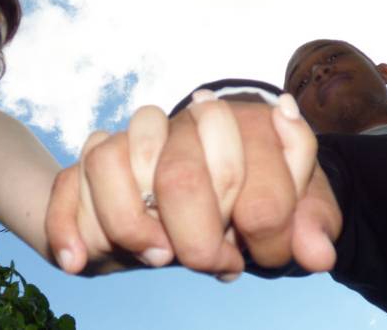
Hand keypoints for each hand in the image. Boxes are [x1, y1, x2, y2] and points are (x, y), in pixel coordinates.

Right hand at [45, 92, 339, 278]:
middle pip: (179, 175)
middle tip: (206, 262)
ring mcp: (134, 139)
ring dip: (131, 223)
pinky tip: (78, 262)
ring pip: (110, 162)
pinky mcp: (94, 163)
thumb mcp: (295, 208)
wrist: (214, 178)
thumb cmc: (255, 195)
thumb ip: (311, 225)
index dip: (249, 227)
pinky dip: (67, 222)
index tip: (243, 260)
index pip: (247, 174)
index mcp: (241, 124)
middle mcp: (182, 123)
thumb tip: (318, 255)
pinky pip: (67, 181)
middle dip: (195, 233)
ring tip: (154, 257)